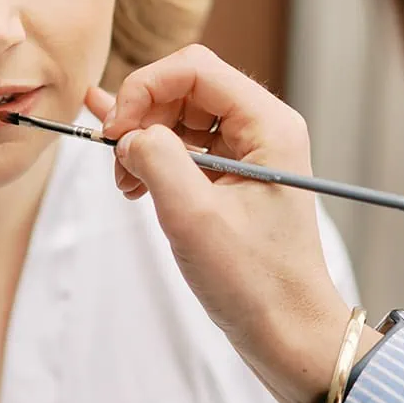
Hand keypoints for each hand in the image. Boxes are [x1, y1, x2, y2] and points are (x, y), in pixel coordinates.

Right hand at [87, 45, 363, 402]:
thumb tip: (129, 135)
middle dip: (143, 115)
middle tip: (116, 162)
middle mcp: (264, 129)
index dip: (145, 89)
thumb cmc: (254, 282)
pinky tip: (129, 176)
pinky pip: (188, 147)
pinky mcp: (235, 178)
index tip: (116, 134)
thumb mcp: (193, 217)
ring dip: (145, 139)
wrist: (287, 333)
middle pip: (186, 87)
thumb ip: (156, 159)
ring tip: (125, 184)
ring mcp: (250, 153)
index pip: (194, 69)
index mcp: (270, 125)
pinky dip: (156, 158)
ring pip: (182, 116)